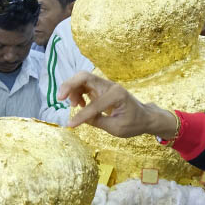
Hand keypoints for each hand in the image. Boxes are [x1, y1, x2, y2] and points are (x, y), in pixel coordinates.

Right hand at [59, 72, 176, 138]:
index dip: (81, 116)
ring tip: (74, 106)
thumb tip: (78, 119)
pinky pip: (85, 85)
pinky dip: (77, 92)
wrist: (144, 117)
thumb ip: (97, 122)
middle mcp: (110, 86)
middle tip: (60, 98)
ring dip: (72, 89)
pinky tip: (79, 105)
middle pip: (84, 76)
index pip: (94, 104)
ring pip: (82, 79)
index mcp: (117, 95)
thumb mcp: (117, 128)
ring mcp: (105, 86)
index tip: (71, 125)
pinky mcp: (101, 89)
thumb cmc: (134, 123)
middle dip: (69, 85)